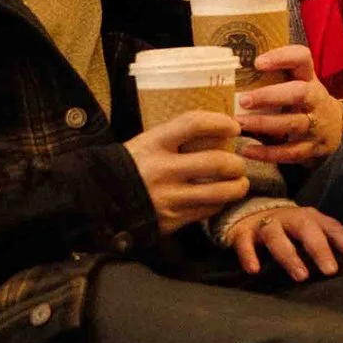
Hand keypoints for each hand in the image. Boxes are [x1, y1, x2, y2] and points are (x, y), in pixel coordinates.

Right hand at [125, 112, 250, 235]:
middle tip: (239, 164)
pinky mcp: (171, 220)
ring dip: (237, 187)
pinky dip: (219, 203)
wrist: (101, 198)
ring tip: (240, 183)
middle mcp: (162, 169)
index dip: (220, 122)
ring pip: (219, 192)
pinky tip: (219, 198)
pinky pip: (207, 211)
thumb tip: (218, 129)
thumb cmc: (132, 165)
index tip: (234, 126)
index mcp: (155, 143)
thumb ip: (178, 136)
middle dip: (237, 164)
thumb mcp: (148, 141)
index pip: (195, 124)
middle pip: (216, 162)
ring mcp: (168, 197)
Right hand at [223, 205, 342, 281]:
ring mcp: (266, 224)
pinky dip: (249, 255)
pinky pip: (245, 243)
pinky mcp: (243, 232)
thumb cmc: (287, 231)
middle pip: (307, 229)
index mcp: (311, 218)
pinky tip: (254, 270)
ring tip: (301, 276)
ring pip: (277, 236)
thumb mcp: (308, 233)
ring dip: (290, 255)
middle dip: (319, 249)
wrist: (247, 214)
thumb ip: (327, 246)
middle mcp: (290, 218)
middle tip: (331, 271)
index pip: (334, 229)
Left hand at [235, 46, 342, 164]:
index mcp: (309, 78)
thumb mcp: (298, 84)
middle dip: (270, 96)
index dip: (282, 57)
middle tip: (243, 100)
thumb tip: (227, 71)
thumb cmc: (305, 102)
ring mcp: (315, 125)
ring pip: (292, 124)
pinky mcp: (311, 148)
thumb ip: (274, 77)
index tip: (257, 63)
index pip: (302, 58)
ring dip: (263, 124)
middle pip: (298, 93)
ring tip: (239, 123)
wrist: (337, 131)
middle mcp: (315, 99)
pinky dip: (267, 153)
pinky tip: (246, 150)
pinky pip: (289, 152)